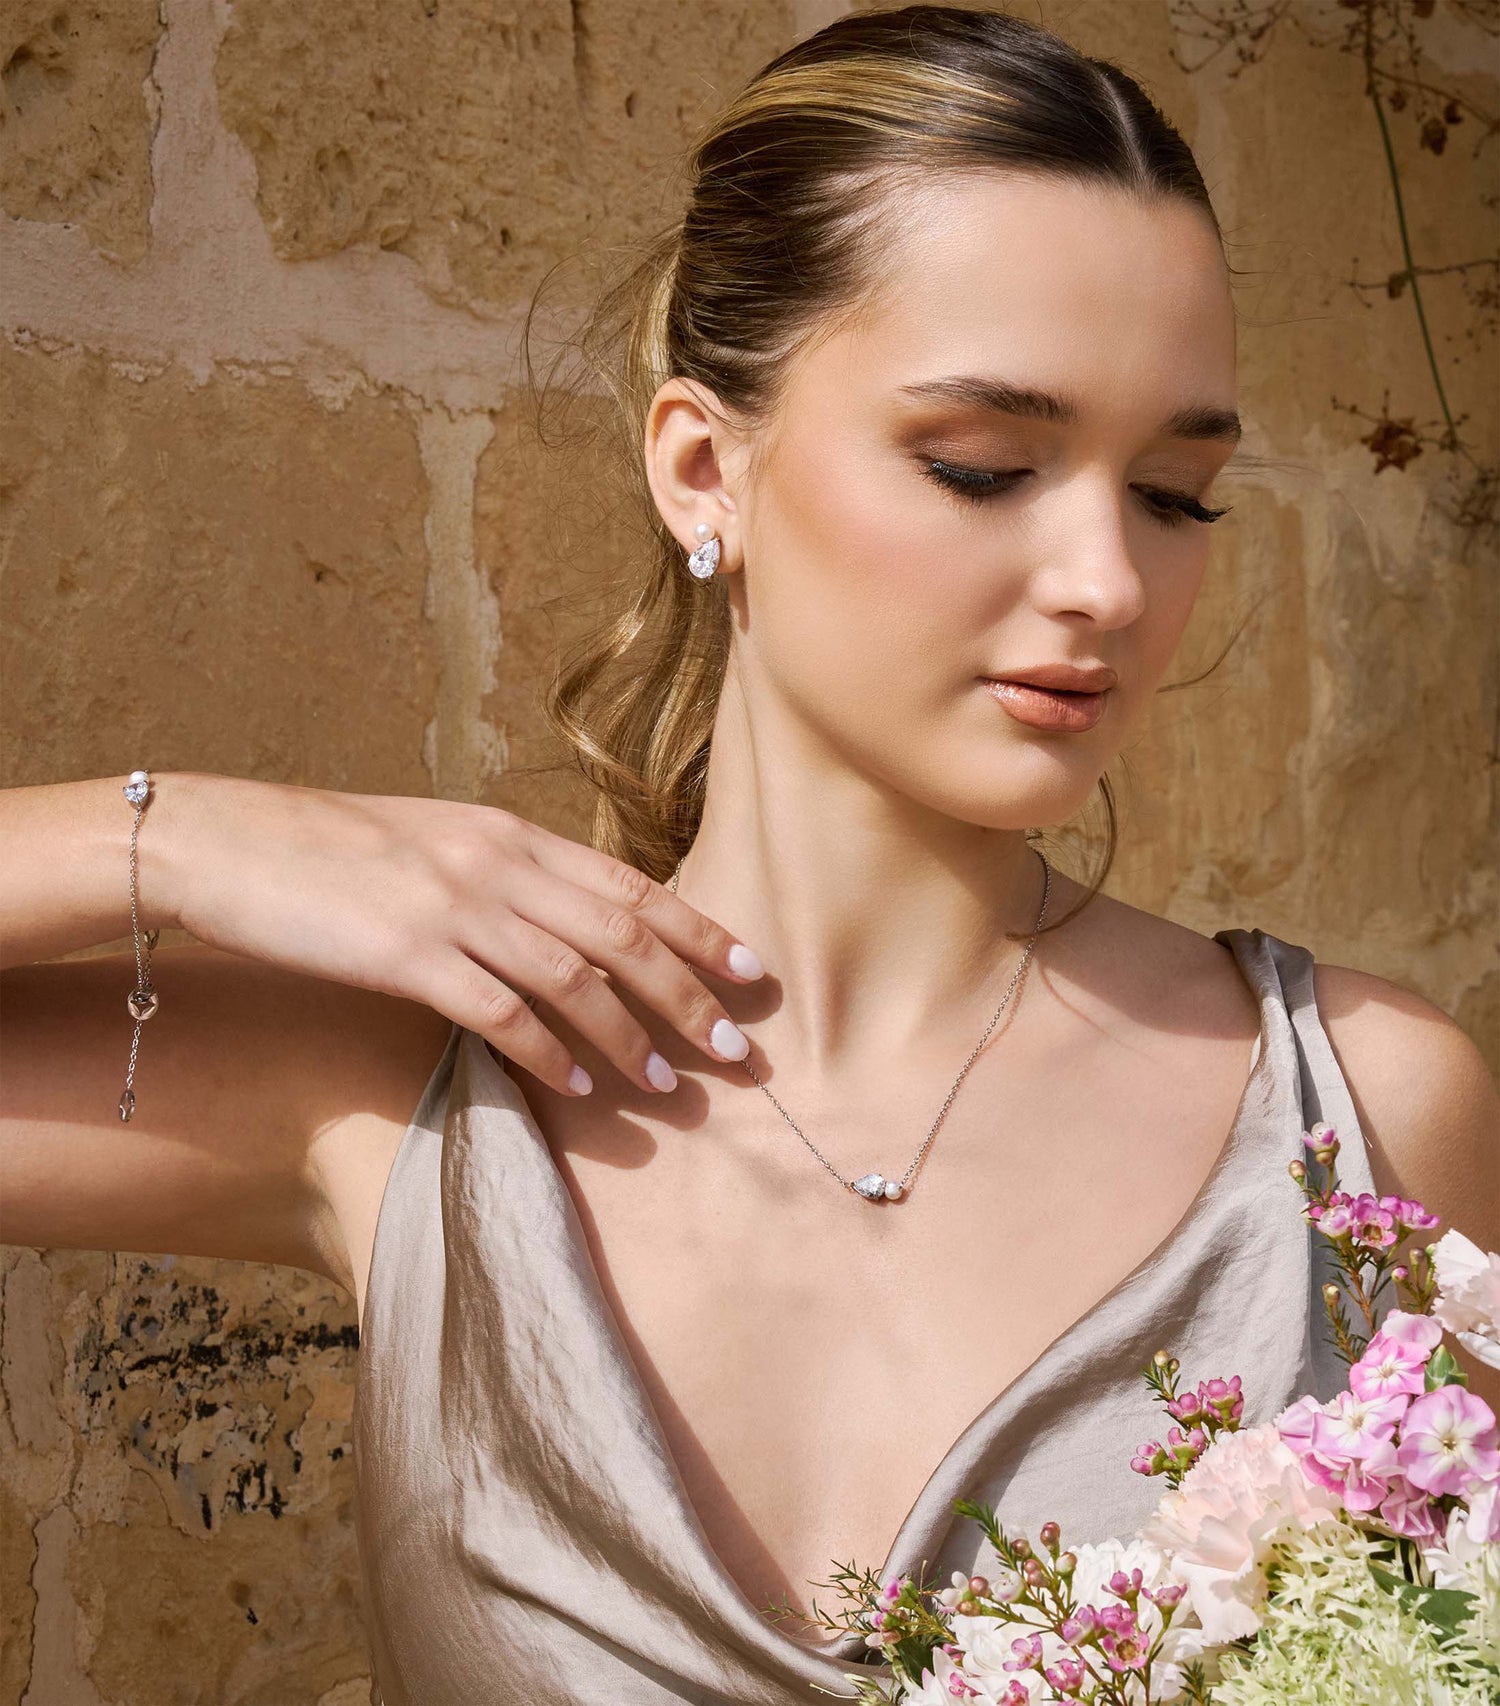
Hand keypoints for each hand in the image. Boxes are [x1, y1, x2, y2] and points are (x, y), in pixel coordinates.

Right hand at [156, 773, 761, 1096]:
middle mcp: (497, 863)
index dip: (698, 930)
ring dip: (628, 1036)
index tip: (750, 969)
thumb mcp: (436, 841)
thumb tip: (567, 922)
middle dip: (688, 993)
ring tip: (668, 1082)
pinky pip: (500, 1011)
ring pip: (575, 977)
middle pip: (621, 935)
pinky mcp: (407, 955)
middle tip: (735, 1046)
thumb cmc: (332, 849)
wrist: (230, 842)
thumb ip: (505, 874)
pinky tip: (576, 1087)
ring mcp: (454, 907)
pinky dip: (548, 1052)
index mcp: (510, 834)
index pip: (629, 885)